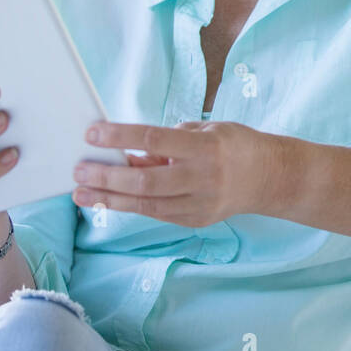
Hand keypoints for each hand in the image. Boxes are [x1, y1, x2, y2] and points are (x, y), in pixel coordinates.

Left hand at [73, 120, 279, 226]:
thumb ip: (169, 142)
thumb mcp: (206, 130)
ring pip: (146, 204)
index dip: (120, 137)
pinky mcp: (196, 220)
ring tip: (81, 193)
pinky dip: (131, 205)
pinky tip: (108, 200)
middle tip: (78, 171)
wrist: (271, 177)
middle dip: (107, 177)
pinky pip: (156, 213)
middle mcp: (203, 178)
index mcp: (206, 147)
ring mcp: (200, 204)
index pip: (154, 139)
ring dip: (110, 199)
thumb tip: (131, 155)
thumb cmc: (235, 145)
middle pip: (146, 181)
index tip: (92, 134)